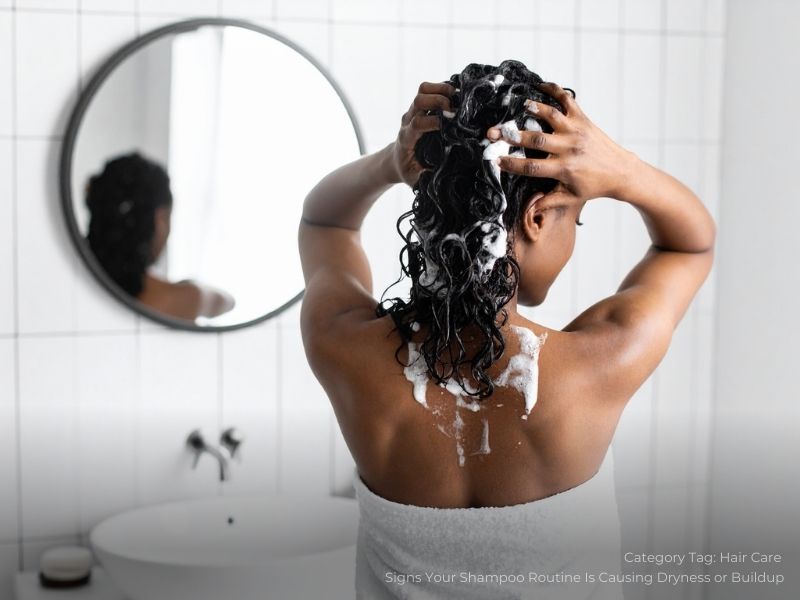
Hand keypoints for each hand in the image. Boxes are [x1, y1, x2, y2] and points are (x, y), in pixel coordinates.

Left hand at [390, 81, 454, 185]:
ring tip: (457, 96)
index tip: (449, 124)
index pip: (417, 123)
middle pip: (419, 100)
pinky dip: (442, 88)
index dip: (432, 121)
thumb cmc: (407, 170)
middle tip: (455, 110)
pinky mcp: (419, 107)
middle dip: (438, 101)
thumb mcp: (414, 179)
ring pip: (423, 90)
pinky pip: (428, 90)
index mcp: (406, 139)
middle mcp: (408, 121)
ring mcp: (413, 112)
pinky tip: (454, 96)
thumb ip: (423, 178)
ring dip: (441, 89)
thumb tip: (433, 174)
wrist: (396, 160)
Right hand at [487, 81, 637, 202]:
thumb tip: (528, 210)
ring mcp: (576, 131)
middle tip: (493, 132)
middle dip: (512, 136)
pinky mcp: (583, 119)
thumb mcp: (570, 198)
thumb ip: (548, 202)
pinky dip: (554, 90)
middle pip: (536, 141)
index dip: (512, 165)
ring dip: (534, 109)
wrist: (621, 172)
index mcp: (564, 169)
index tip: (496, 161)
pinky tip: (540, 86)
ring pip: (551, 116)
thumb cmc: (593, 186)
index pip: (531, 167)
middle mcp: (569, 148)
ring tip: (519, 105)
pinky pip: (567, 101)